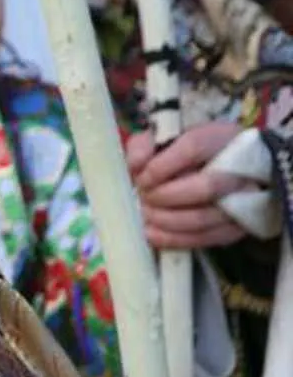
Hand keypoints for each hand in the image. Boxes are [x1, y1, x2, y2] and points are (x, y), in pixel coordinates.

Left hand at [126, 122, 251, 249]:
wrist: (221, 170)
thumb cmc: (181, 150)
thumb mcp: (161, 137)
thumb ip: (144, 145)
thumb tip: (135, 166)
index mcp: (218, 137)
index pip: (193, 149)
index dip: (162, 166)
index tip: (141, 178)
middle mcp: (237, 168)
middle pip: (205, 187)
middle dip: (166, 196)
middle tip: (143, 197)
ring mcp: (241, 202)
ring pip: (205, 217)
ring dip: (167, 219)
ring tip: (144, 215)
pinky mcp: (234, 228)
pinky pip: (206, 238)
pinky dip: (175, 239)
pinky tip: (151, 234)